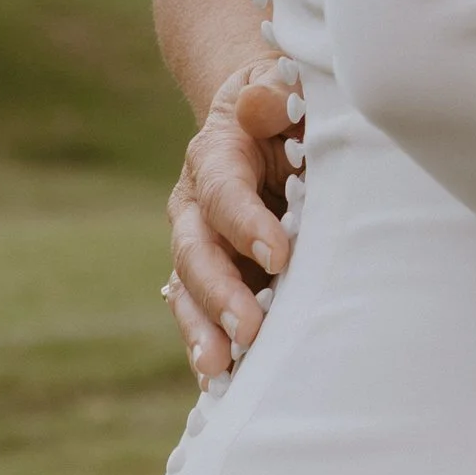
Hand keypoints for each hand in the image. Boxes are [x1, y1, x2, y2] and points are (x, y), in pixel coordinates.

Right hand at [163, 63, 300, 383]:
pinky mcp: (209, 276)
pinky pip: (200, 314)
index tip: (279, 256)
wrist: (260, 118)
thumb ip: (277, 97)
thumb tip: (262, 102)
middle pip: (195, 251)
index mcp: (216, 156)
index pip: (225, 194)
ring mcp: (198, 244)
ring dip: (202, 331)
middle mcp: (195, 205)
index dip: (247, 225)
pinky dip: (207, 346)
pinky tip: (221, 384)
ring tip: (219, 369)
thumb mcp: (285, 90)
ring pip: (188, 291)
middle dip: (219, 293)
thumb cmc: (287, 107)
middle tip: (249, 329)